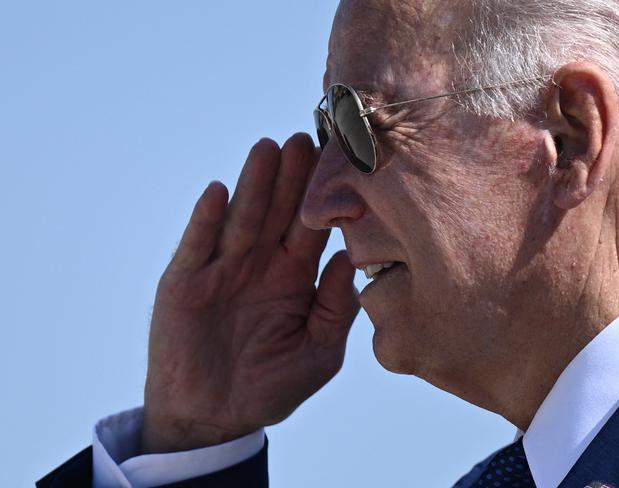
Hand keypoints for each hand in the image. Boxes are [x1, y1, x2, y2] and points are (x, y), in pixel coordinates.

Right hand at [141, 133, 359, 452]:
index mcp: (294, 277)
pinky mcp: (184, 281)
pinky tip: (218, 193)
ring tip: (268, 150)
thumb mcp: (318, 352)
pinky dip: (206, 221)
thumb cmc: (271, 386)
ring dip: (253, 185)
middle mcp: (260, 264)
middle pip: (278, 212)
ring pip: (240, 219)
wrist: (213, 417)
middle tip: (307, 139)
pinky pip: (196, 247)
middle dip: (292, 178)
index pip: (311, 228)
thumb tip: (348, 261)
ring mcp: (221, 269)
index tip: (341, 163)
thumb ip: (335, 308)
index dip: (324, 198)